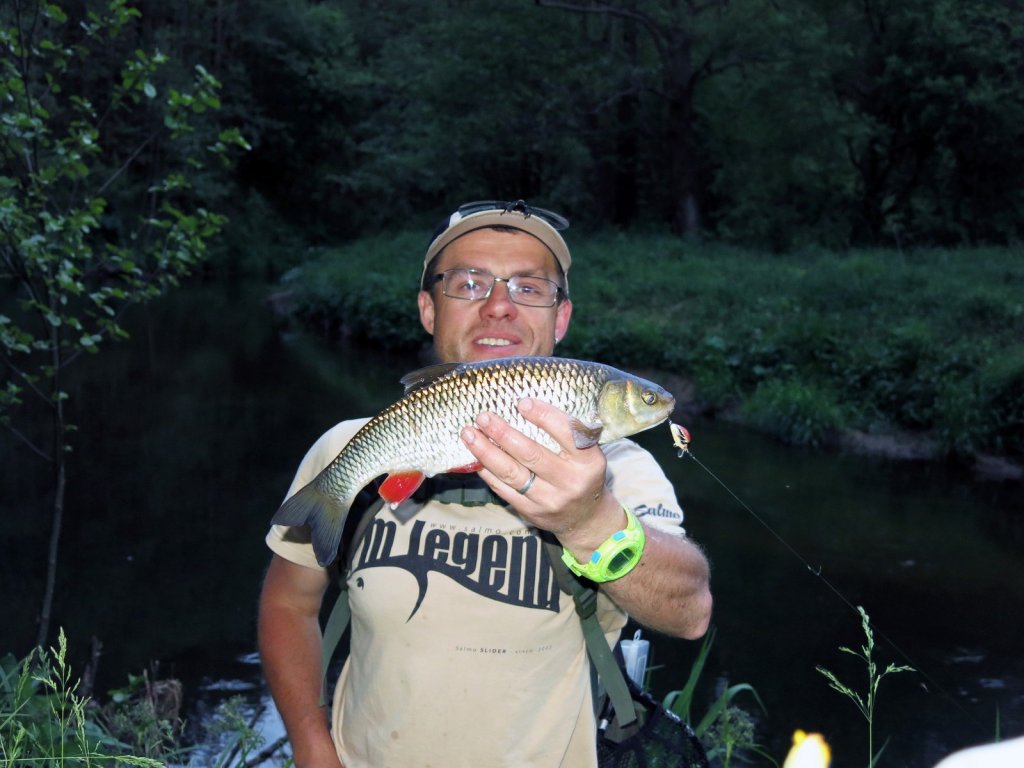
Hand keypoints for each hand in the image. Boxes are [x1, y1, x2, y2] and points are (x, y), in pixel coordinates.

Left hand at [460, 398, 625, 554]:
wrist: (585, 517)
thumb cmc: (582, 474)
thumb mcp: (587, 453)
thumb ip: (566, 433)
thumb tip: (526, 405)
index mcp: (588, 460)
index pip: (566, 433)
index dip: (543, 416)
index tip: (521, 403)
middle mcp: (570, 481)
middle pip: (531, 454)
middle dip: (503, 433)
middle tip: (483, 417)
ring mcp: (549, 499)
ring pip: (512, 473)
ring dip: (486, 452)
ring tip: (470, 434)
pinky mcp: (531, 512)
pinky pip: (504, 489)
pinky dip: (487, 471)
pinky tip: (475, 457)